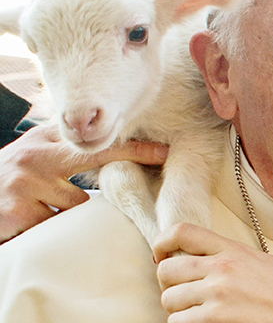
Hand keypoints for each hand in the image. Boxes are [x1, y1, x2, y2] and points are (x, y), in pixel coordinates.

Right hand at [0, 124, 168, 242]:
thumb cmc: (10, 177)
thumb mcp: (34, 154)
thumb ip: (65, 149)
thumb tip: (111, 151)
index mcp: (44, 141)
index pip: (95, 141)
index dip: (131, 145)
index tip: (164, 150)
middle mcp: (38, 156)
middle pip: (96, 157)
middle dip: (130, 156)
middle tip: (162, 156)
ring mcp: (27, 183)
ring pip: (78, 203)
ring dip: (68, 209)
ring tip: (42, 205)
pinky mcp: (18, 211)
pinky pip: (56, 224)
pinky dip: (49, 225)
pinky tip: (30, 220)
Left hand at [153, 223, 272, 322]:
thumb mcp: (259, 261)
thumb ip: (228, 255)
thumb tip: (198, 255)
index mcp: (231, 249)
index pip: (182, 231)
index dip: (162, 242)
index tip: (161, 255)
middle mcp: (221, 268)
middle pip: (167, 270)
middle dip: (167, 284)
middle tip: (179, 292)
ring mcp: (217, 295)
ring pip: (169, 301)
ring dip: (177, 310)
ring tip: (196, 312)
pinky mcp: (216, 320)